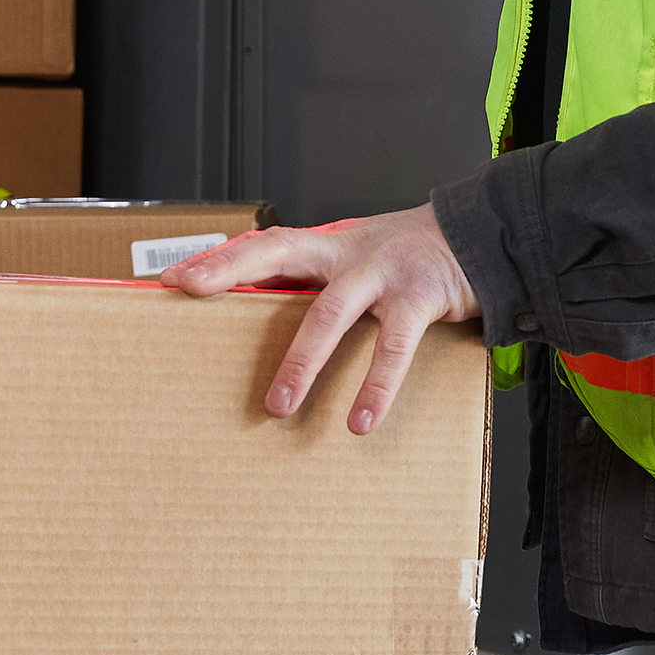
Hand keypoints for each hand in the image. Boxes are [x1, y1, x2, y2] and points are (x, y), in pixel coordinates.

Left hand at [163, 205, 479, 434]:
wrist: (481, 235)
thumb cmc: (406, 259)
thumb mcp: (356, 263)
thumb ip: (316, 287)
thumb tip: (262, 328)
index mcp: (327, 246)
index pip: (262, 243)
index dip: (219, 258)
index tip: (172, 278)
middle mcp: (348, 252)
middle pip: (280, 252)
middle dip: (232, 269)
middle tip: (191, 293)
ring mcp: (383, 272)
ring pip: (331, 312)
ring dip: (302, 360)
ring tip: (277, 405)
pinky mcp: (421, 297)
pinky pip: (393, 347)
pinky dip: (376, 385)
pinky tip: (360, 419)